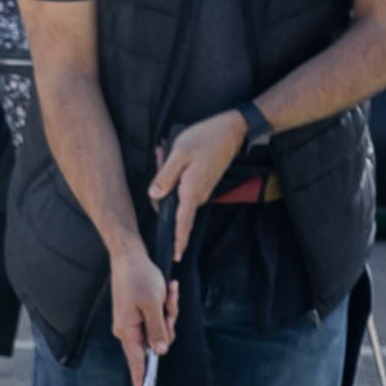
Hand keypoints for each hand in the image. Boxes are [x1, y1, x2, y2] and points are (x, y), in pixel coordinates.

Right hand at [100, 225, 179, 361]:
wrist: (129, 256)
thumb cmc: (138, 277)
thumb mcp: (153, 304)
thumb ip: (158, 330)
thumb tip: (161, 351)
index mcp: (127, 331)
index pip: (136, 362)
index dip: (141, 379)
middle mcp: (128, 330)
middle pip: (155, 342)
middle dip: (168, 324)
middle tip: (169, 305)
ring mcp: (133, 321)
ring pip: (160, 328)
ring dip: (169, 312)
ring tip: (168, 292)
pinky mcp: (139, 313)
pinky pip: (157, 317)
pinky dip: (165, 305)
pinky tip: (168, 290)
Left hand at [142, 108, 245, 240]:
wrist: (232, 130)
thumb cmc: (206, 137)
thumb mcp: (180, 152)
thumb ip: (165, 176)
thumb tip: (154, 195)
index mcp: (191, 191)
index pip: (182, 222)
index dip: (177, 240)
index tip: (175, 255)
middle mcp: (198, 195)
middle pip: (173, 205)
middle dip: (160, 189)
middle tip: (161, 155)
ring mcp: (202, 190)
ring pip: (177, 194)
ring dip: (168, 177)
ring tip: (167, 152)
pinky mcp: (203, 184)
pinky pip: (183, 186)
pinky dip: (175, 174)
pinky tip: (173, 155)